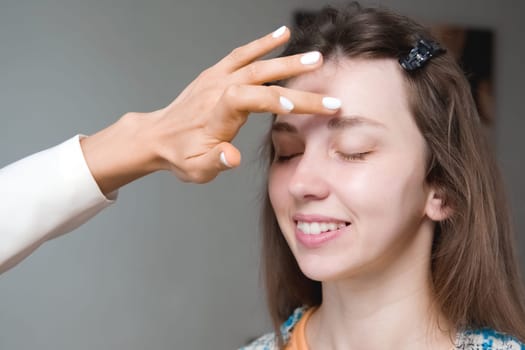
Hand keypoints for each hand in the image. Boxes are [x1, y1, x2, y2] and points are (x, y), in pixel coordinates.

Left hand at [81, 26, 340, 191]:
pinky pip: (242, 54)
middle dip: (294, 80)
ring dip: (286, 59)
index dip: (269, 102)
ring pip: (255, 64)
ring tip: (314, 57)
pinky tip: (282, 34)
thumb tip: (232, 156)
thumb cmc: (180, 155)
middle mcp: (218, 92)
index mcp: (216, 115)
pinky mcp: (217, 74)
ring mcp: (217, 79)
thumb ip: (216, 161)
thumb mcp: (196, 169)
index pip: (247, 101)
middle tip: (324, 81)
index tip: (294, 106)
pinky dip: (263, 43)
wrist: (157, 136)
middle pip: (260, 80)